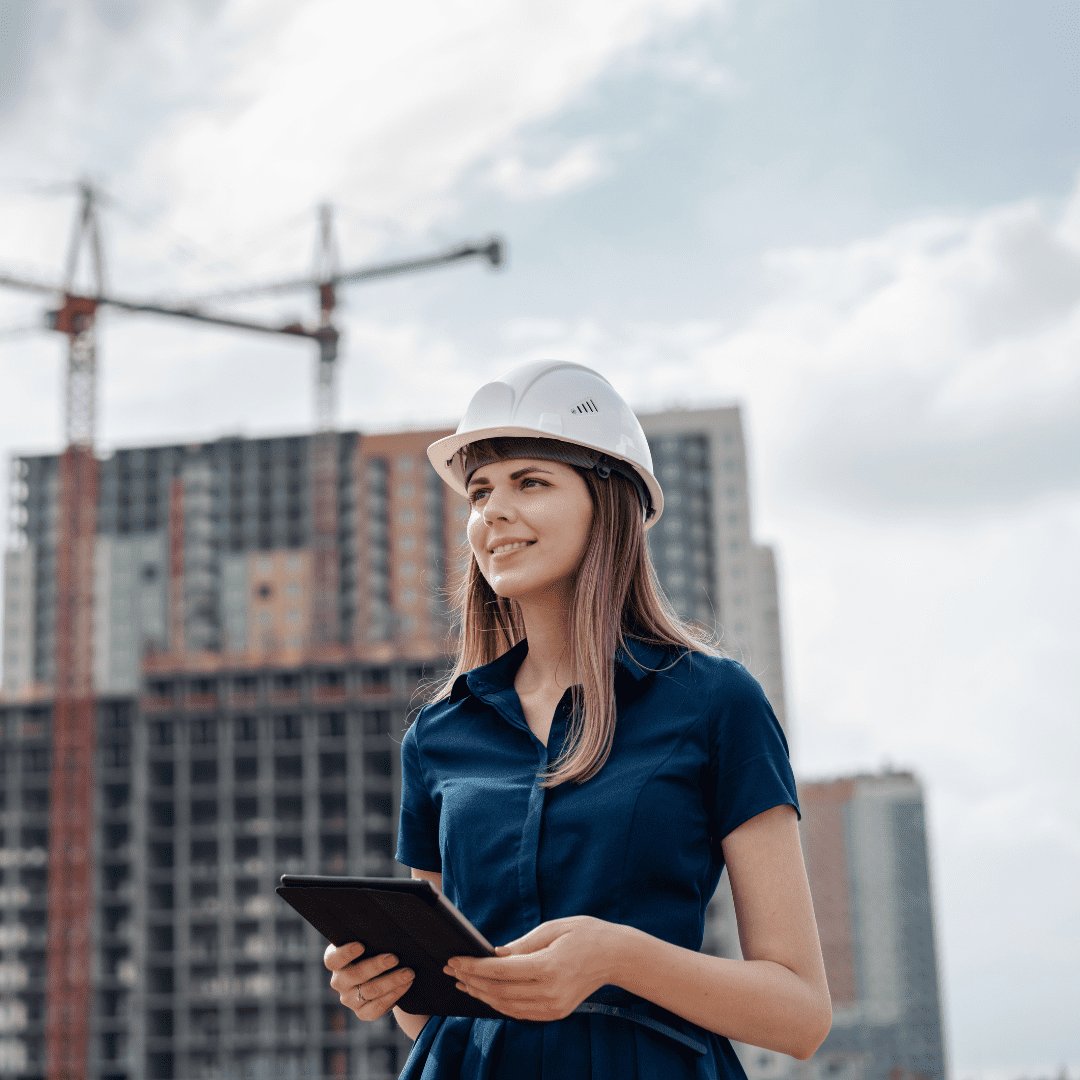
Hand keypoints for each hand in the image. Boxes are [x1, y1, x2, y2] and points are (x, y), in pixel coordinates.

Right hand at [324, 941, 414, 1020]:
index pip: (333, 959)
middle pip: (355, 975)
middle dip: (376, 966)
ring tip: (408, 972)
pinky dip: (394, 995)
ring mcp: (349, 999)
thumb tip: (385, 928)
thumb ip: (371, 936)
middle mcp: (339, 981)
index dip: (345, 953)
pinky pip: (377, 1007)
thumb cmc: (375, 949)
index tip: (361, 945)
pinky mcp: (362, 1012)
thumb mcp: (369, 941)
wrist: (384, 973)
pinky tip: (406, 985)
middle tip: (394, 958)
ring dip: (391, 981)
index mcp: (335, 961)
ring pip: (369, 991)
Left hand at [445, 916, 617, 1021]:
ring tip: (464, 983)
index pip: (501, 971)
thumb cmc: (585, 934)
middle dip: (472, 981)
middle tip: (452, 970)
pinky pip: (521, 1013)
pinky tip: (487, 994)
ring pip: (507, 1006)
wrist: (616, 956)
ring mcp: (554, 1006)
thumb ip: (521, 944)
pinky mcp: (556, 1013)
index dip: (474, 966)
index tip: (455, 960)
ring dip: (482, 995)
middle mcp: (550, 992)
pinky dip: (500, 1004)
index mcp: (549, 966)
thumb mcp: (552, 928)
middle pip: (500, 991)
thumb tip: (493, 955)